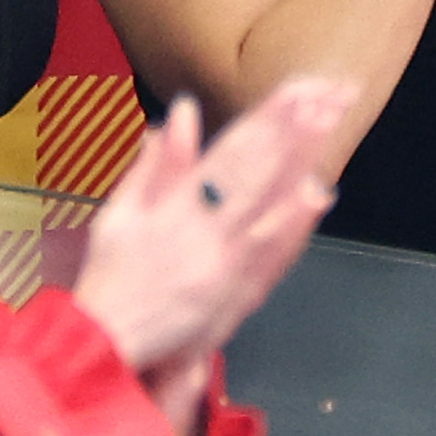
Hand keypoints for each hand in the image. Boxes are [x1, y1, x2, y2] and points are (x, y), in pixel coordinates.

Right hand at [70, 78, 348, 428]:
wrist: (104, 346)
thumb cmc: (111, 275)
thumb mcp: (119, 213)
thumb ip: (156, 163)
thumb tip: (182, 112)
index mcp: (174, 209)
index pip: (229, 153)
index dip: (266, 119)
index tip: (297, 89)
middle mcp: (205, 233)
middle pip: (260, 173)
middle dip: (297, 131)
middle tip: (332, 96)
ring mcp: (225, 265)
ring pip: (272, 207)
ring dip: (302, 166)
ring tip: (330, 129)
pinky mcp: (237, 296)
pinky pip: (273, 256)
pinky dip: (297, 224)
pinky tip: (318, 196)